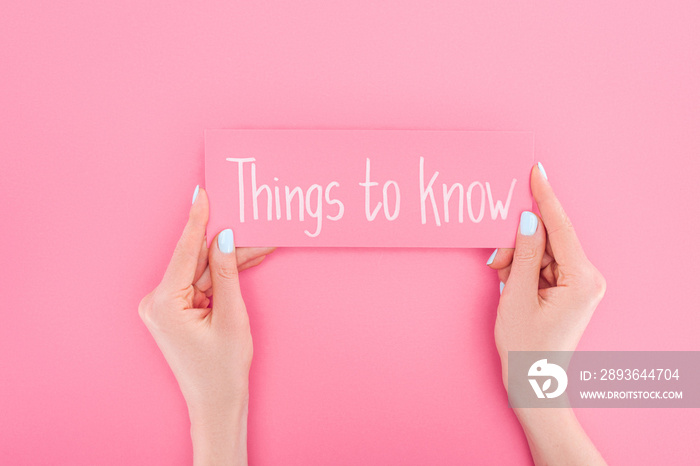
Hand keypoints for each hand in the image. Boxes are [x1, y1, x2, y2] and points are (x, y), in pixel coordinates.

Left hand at [138, 186, 272, 465]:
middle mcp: (157, 301)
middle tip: (252, 222)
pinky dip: (221, 277)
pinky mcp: (175, 311)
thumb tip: (225, 236)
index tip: (202, 192)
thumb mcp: (231, 316)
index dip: (197, 219)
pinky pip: (201, 284)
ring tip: (260, 244)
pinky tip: (244, 261)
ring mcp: (165, 307)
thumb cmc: (222, 368)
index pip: (184, 250)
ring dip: (228, 261)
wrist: (217, 403)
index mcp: (163, 302)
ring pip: (202, 271)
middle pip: (196, 261)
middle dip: (226, 244)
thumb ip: (226, 272)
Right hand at [488, 163, 606, 465]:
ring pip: (544, 251)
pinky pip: (544, 265)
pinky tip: (510, 282)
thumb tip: (528, 221)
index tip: (537, 171)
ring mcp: (581, 284)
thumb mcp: (516, 296)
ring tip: (501, 279)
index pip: (562, 227)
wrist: (534, 383)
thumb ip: (523, 254)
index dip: (546, 197)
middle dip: (520, 244)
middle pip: (550, 240)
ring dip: (519, 259)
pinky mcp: (571, 289)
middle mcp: (588, 278)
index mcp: (582, 279)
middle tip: (496, 261)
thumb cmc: (526, 348)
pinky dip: (524, 269)